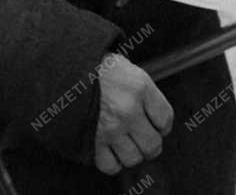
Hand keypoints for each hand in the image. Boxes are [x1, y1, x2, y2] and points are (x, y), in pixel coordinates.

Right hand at [94, 52, 172, 174]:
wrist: (70, 70)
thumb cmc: (100, 69)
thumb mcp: (130, 70)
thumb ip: (145, 94)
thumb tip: (155, 116)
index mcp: (141, 88)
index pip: (165, 119)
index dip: (164, 125)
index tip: (159, 126)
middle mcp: (128, 110)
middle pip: (152, 145)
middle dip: (152, 145)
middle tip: (147, 140)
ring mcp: (110, 128)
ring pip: (133, 158)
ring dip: (133, 154)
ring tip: (129, 145)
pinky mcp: (92, 141)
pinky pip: (110, 165)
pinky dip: (114, 163)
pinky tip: (113, 151)